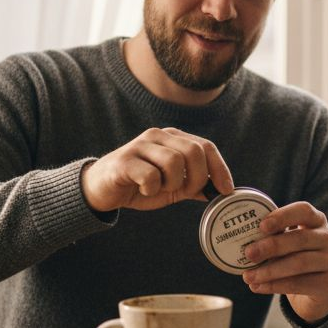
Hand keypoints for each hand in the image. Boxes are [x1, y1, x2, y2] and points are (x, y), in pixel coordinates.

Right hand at [79, 128, 234, 212]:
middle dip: (196, 178)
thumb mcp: (172, 186)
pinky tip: (144, 190)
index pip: (206, 146)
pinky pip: (150, 175)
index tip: (226, 190)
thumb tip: (220, 190)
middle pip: (194, 151)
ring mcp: (140, 145)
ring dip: (172, 183)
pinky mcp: (124, 160)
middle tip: (185, 192)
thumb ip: (194, 185)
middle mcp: (158, 136)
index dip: (220, 168)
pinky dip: (152, 188)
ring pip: (174, 161)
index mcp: (173, 138)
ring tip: (160, 189)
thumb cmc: (139, 185)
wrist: (101, 189)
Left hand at [241, 202, 327, 323]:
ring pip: (299, 263)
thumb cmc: (295, 258)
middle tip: (248, 253)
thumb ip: (272, 237)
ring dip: (270, 270)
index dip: (283, 216)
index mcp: (317, 220)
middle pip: (300, 238)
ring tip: (248, 276)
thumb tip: (242, 241)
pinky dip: (275, 286)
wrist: (316, 292)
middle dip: (271, 246)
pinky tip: (257, 287)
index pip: (303, 210)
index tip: (261, 226)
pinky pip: (299, 284)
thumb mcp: (286, 243)